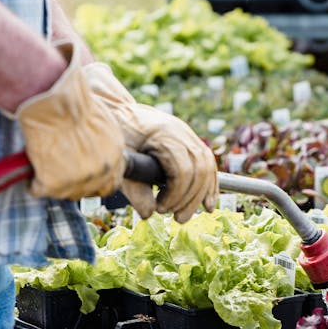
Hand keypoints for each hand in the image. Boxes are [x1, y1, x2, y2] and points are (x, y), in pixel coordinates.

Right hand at [14, 45, 125, 199]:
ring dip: (53, 182)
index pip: (110, 183)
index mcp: (115, 155)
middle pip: (88, 191)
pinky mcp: (53, 183)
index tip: (81, 176)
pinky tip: (30, 169)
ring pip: (64, 193)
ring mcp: (78, 180)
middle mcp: (101, 172)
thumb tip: (92, 151)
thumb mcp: (100, 121)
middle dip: (74, 184)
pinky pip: (39, 189)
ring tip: (43, 165)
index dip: (94, 181)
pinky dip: (32, 182)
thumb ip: (102, 144)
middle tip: (58, 171)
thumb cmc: (71, 99)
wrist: (51, 98)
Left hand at [82, 63, 217, 222]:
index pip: (183, 171)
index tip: (161, 209)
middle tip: (176, 219)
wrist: (119, 109)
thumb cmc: (117, 134)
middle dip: (190, 200)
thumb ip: (134, 189)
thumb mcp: (121, 162)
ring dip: (201, 196)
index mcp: (164, 135)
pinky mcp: (190, 140)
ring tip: (185, 216)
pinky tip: (208, 204)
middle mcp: (181, 132)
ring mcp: (188, 134)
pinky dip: (209, 185)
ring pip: (207, 167)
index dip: (175, 195)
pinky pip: (208, 163)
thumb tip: (149, 214)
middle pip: (199, 171)